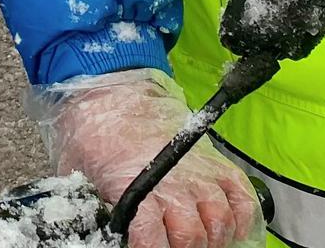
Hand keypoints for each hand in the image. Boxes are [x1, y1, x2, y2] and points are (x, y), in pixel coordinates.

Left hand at [42, 70, 259, 247]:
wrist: (114, 91)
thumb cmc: (97, 134)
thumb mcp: (81, 173)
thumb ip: (95, 207)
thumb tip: (101, 229)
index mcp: (137, 188)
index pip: (151, 240)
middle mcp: (173, 182)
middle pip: (193, 236)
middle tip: (176, 246)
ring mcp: (199, 171)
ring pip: (220, 221)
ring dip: (213, 237)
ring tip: (202, 239)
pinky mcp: (216, 161)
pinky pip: (242, 196)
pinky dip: (243, 218)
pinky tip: (231, 227)